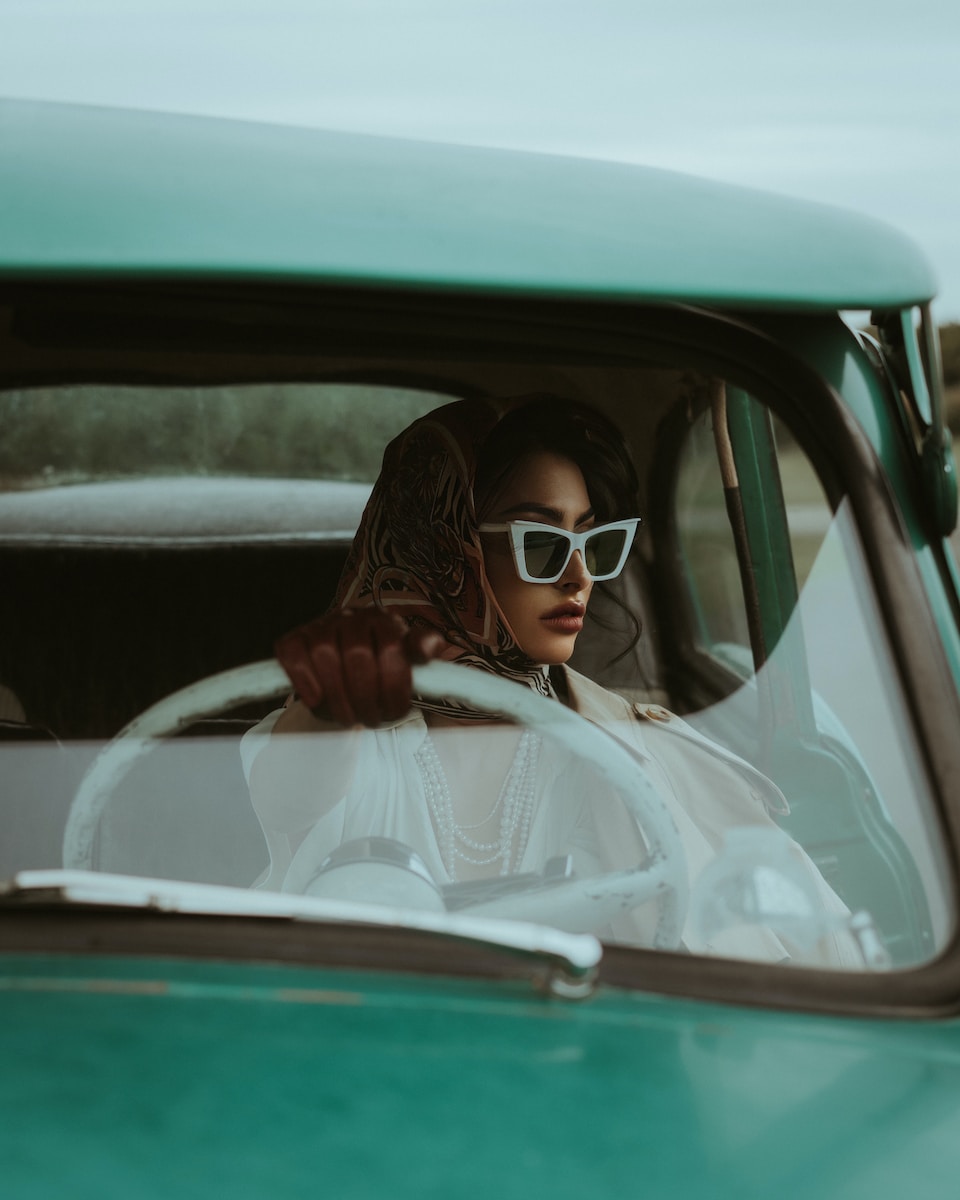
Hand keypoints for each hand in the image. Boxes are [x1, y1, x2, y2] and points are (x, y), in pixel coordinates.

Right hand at [274, 609, 444, 726]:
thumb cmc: (380, 669)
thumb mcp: (407, 662)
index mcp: (383, 620)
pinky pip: (293, 655)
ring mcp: (321, 626)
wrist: (345, 673)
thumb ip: (422, 652)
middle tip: (370, 719)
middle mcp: (352, 617)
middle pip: (357, 655)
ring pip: (324, 655)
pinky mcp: (294, 639)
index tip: (395, 710)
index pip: (391, 647)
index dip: (394, 684)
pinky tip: (317, 700)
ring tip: (348, 718)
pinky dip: (305, 681)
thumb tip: (432, 645)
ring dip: (338, 696)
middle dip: (365, 696)